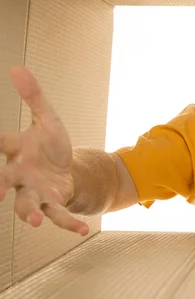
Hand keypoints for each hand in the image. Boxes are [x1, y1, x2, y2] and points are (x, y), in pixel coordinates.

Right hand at [0, 66, 88, 235]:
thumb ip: (34, 96)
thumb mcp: (47, 119)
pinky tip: (83, 229)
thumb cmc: (49, 145)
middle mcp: (19, 175)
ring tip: (35, 221)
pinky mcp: (53, 203)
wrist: (66, 169)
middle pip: (4, 181)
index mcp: (16, 151)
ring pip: (26, 205)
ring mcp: (35, 192)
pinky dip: (70, 224)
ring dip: (30, 214)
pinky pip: (60, 216)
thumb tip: (18, 68)